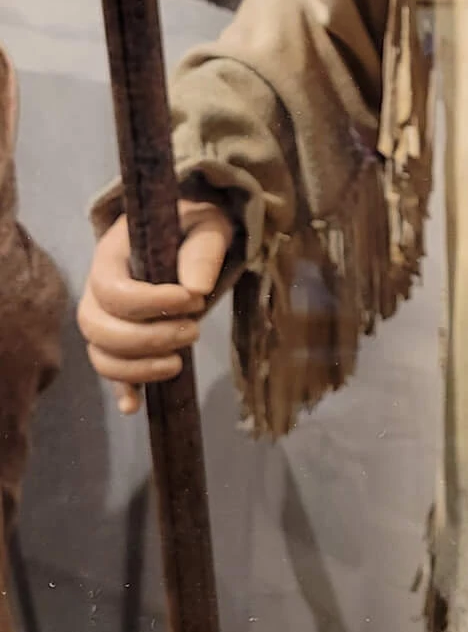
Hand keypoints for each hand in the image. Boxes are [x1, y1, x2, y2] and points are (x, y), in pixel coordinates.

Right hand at [77, 199, 235, 416]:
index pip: (111, 290)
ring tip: (179, 362)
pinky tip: (134, 406)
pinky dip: (122, 390)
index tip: (193, 300)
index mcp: (111, 255)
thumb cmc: (195, 225)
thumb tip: (195, 289)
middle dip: (146, 338)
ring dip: (138, 367)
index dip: (149, 303)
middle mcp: (98, 290)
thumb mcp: (207, 225)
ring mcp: (106, 318)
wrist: (191, 234)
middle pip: (97, 327)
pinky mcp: (122, 342)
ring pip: (100, 354)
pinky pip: (111, 371)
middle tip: (193, 331)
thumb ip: (202, 250)